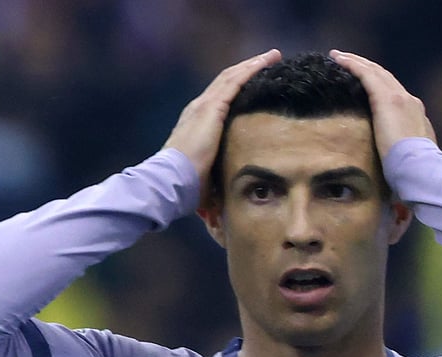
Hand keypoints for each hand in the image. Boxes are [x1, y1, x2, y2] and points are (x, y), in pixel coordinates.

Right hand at [164, 48, 281, 197]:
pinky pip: (235, 81)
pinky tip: (266, 62)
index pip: (219, 100)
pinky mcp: (212, 108)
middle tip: (268, 61)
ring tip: (272, 56)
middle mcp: (198, 109)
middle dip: (247, 70)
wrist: (170, 180)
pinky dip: (251, 69)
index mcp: (196, 124)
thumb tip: (218, 215)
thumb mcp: (204, 181)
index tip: (253, 84)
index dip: (236, 88)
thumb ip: (213, 186)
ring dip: (253, 64)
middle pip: (227, 82)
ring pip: (232, 76)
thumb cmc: (184, 187)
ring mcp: (204, 106)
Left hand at [329, 50, 435, 160]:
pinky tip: (338, 59)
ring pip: (375, 72)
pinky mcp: (387, 99)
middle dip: (367, 68)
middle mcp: (409, 101)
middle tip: (349, 61)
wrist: (420, 169)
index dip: (380, 85)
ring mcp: (400, 98)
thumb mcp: (409, 159)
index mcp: (415, 116)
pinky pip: (366, 74)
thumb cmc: (414, 172)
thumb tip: (394, 162)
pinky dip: (353, 64)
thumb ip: (402, 153)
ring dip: (356, 62)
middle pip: (385, 78)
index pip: (395, 94)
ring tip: (338, 56)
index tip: (365, 82)